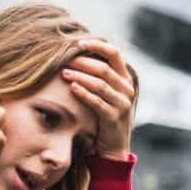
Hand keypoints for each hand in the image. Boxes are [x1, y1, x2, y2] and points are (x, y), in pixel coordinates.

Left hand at [62, 40, 136, 158]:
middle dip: (83, 62)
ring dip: (80, 77)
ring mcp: (123, 104)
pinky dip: (84, 93)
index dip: (97, 45)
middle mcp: (127, 89)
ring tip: (63, 73)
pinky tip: (72, 88)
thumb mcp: (106, 93)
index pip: (115, 53)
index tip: (78, 42)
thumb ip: (99, 75)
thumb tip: (77, 53)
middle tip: (65, 59)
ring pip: (100, 84)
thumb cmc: (104, 115)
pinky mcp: (114, 118)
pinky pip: (97, 102)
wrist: (113, 147)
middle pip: (104, 69)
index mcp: (125, 78)